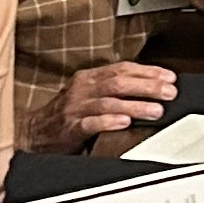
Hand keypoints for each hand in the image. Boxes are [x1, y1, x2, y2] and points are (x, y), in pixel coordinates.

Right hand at [42, 57, 177, 147]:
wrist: (34, 133)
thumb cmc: (68, 115)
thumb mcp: (89, 96)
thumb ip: (114, 90)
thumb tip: (150, 89)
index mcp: (89, 78)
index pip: (122, 68)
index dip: (148, 72)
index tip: (169, 77)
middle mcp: (82, 89)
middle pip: (119, 82)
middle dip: (147, 86)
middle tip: (169, 92)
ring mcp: (75, 108)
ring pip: (108, 102)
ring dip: (135, 105)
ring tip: (155, 110)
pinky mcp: (70, 128)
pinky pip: (90, 123)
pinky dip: (108, 121)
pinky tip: (124, 122)